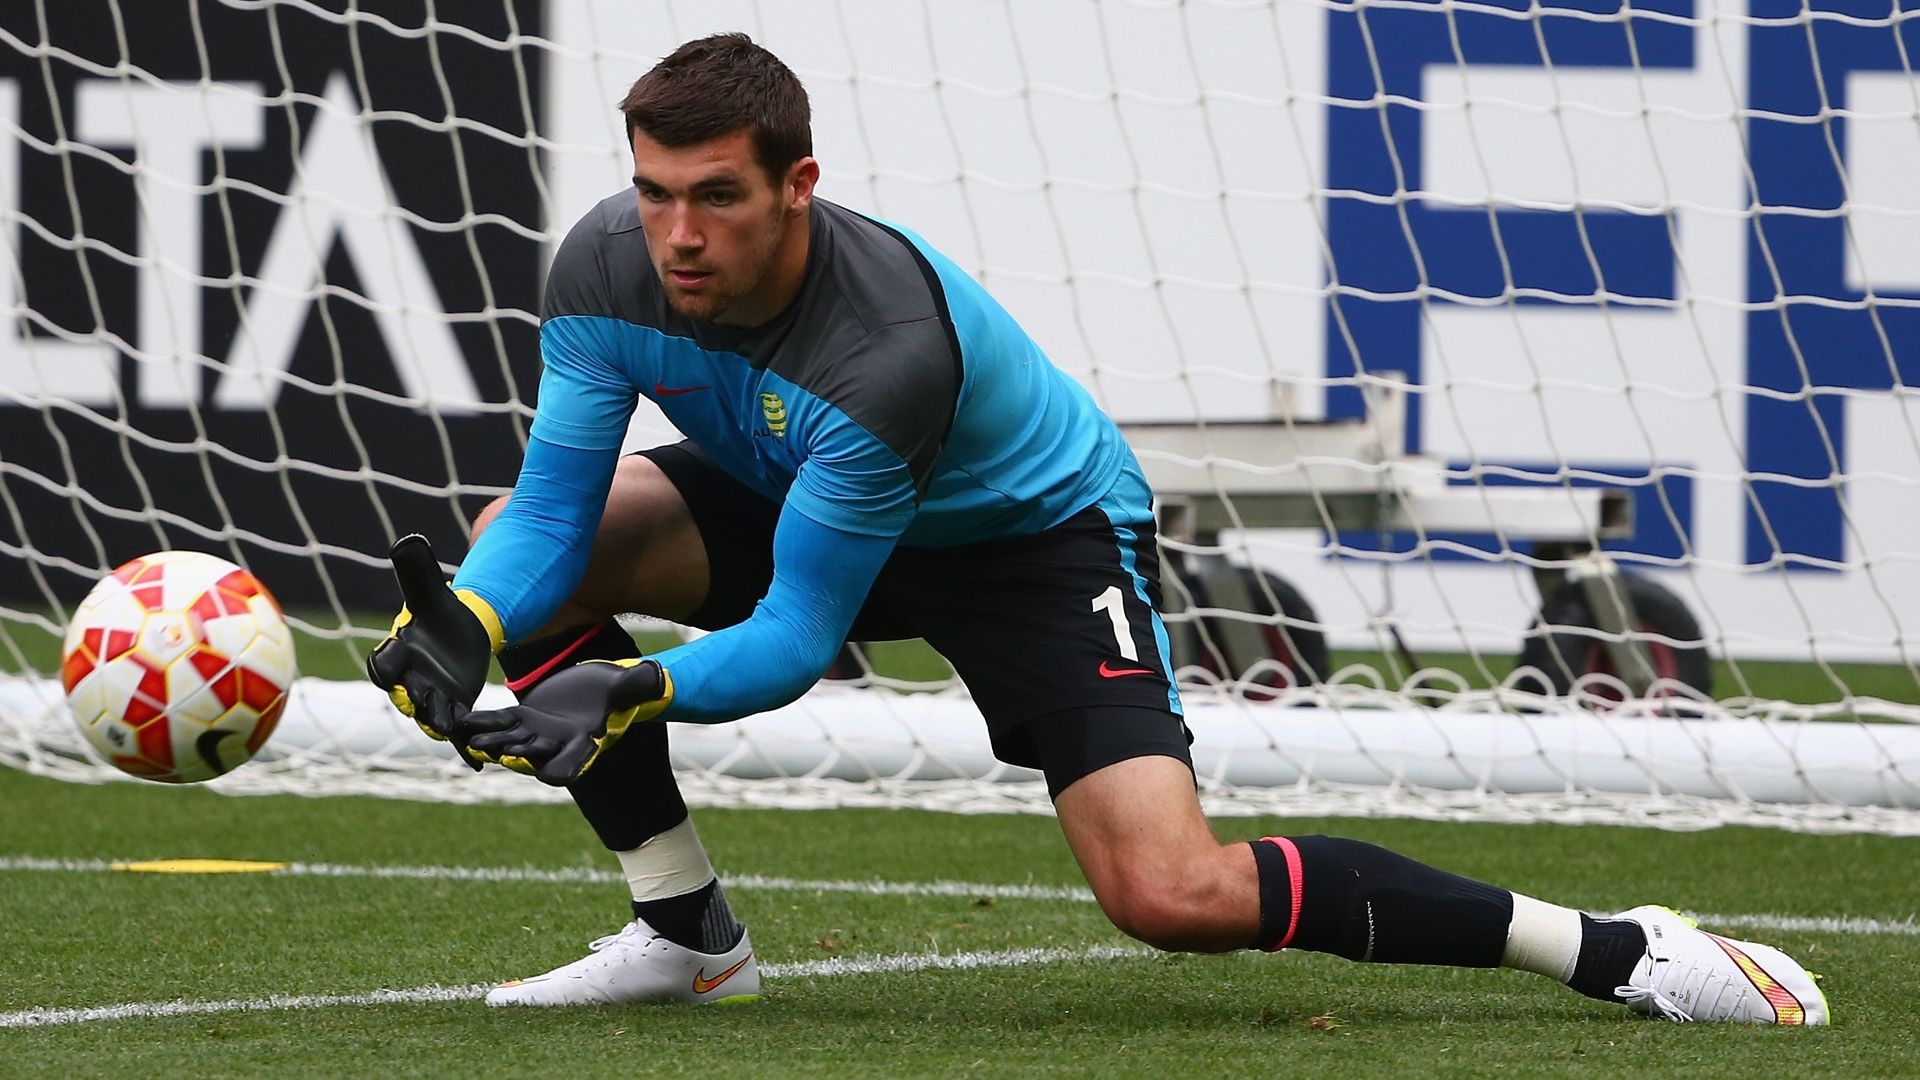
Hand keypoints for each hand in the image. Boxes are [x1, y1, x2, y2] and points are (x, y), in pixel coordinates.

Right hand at [365, 534, 500, 768]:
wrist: (462, 629)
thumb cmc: (440, 612)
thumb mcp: (430, 591)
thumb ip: (416, 569)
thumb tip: (407, 540)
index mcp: (399, 654)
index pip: (383, 663)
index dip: (384, 664)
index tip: (387, 662)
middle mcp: (411, 682)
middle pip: (407, 697)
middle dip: (414, 701)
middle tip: (423, 706)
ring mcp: (432, 700)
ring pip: (433, 717)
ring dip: (442, 723)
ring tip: (452, 729)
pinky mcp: (456, 709)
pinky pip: (458, 731)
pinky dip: (465, 749)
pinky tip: (478, 764)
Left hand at [456, 658, 672, 784]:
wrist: (599, 684)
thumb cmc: (617, 689)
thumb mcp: (626, 687)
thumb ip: (636, 686)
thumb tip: (655, 677)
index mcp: (581, 741)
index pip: (568, 764)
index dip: (555, 768)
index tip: (545, 773)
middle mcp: (555, 743)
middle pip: (532, 755)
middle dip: (515, 755)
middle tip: (499, 755)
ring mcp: (536, 732)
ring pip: (509, 741)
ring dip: (491, 743)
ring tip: (473, 742)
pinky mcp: (522, 716)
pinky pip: (498, 722)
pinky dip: (481, 724)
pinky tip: (463, 721)